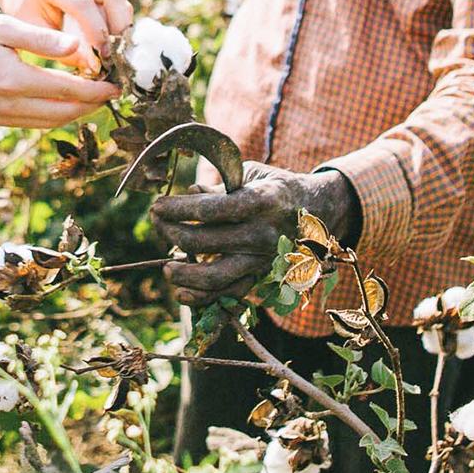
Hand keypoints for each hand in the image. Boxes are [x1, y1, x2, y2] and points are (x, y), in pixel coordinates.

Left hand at [0, 0, 131, 72]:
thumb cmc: (22, 13)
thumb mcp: (30, 32)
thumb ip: (58, 47)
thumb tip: (93, 66)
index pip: (83, 3)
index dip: (97, 30)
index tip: (103, 55)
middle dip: (118, 25)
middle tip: (115, 52)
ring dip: (121, 22)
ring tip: (114, 47)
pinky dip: (117, 18)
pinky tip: (111, 38)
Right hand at [0, 11, 120, 129]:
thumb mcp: (3, 28)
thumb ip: (41, 39)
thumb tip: (77, 48)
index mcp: (13, 80)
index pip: (67, 91)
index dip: (96, 90)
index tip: (116, 84)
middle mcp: (9, 105)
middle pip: (65, 113)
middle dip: (92, 104)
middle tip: (113, 91)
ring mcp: (3, 117)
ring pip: (52, 122)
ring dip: (77, 112)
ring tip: (96, 96)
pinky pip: (37, 122)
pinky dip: (58, 114)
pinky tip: (68, 100)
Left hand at [149, 162, 357, 307]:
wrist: (316, 211)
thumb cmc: (274, 186)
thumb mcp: (251, 173)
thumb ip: (219, 185)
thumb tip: (189, 193)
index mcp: (261, 201)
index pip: (210, 209)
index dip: (177, 209)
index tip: (157, 206)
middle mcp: (262, 233)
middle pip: (204, 241)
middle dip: (170, 232)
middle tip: (156, 222)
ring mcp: (262, 259)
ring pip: (214, 276)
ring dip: (182, 273)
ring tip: (165, 266)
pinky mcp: (261, 276)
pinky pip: (228, 295)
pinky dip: (202, 298)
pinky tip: (181, 292)